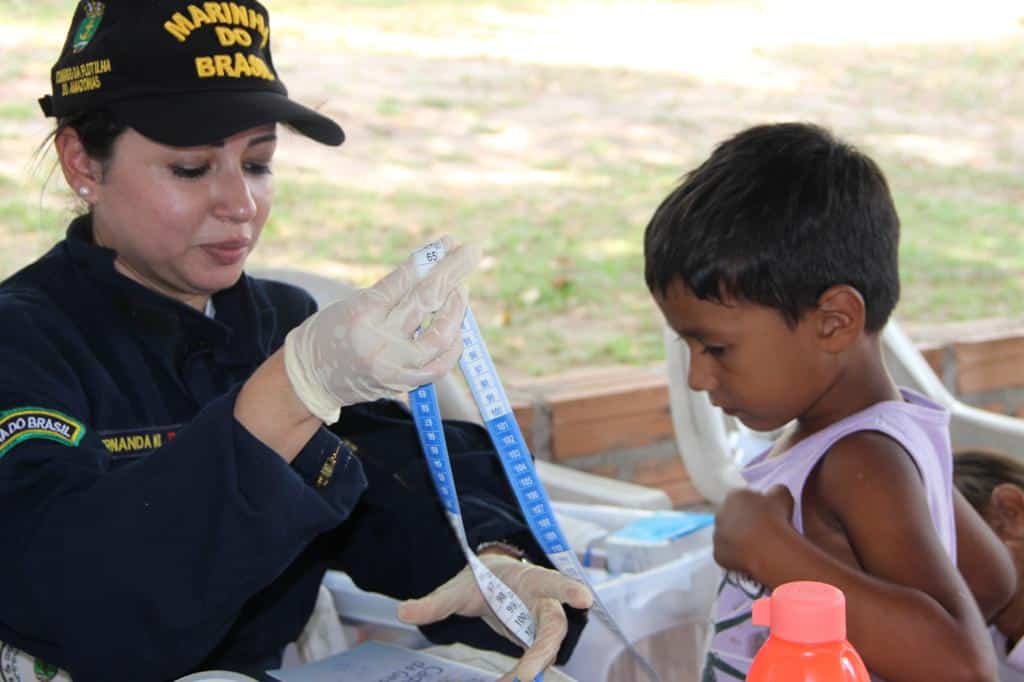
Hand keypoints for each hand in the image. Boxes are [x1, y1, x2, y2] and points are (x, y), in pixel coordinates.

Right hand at [283, 237, 478, 421]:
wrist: (309, 379)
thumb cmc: (329, 333)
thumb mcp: (351, 304)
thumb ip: (391, 292)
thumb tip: (432, 270)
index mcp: (361, 314)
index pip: (405, 280)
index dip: (431, 259)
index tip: (448, 242)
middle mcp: (378, 340)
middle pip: (425, 300)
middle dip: (453, 272)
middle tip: (471, 251)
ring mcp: (393, 365)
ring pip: (439, 334)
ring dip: (456, 308)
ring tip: (461, 290)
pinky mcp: (401, 383)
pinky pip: (439, 366)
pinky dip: (453, 346)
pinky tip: (458, 329)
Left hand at [396, 554, 593, 680]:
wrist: (493, 583)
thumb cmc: (483, 580)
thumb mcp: (458, 587)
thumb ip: (434, 602)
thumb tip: (403, 612)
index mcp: (531, 579)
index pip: (553, 582)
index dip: (568, 590)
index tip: (582, 598)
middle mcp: (544, 603)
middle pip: (554, 627)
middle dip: (542, 652)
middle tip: (525, 676)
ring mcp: (542, 625)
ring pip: (546, 650)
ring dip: (529, 670)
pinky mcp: (536, 643)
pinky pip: (534, 662)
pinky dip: (522, 676)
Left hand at [713, 485, 793, 575]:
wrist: (769, 548)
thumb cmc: (776, 518)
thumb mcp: (782, 496)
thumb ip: (776, 491)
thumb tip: (774, 493)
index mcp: (733, 496)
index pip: (742, 498)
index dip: (755, 506)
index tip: (766, 515)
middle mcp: (720, 513)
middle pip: (732, 516)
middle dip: (744, 522)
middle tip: (761, 531)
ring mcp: (716, 535)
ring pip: (728, 535)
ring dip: (738, 539)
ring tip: (756, 546)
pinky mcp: (717, 553)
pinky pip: (727, 553)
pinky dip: (736, 556)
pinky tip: (750, 557)